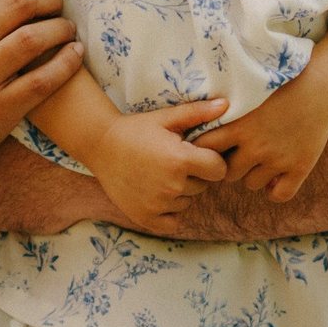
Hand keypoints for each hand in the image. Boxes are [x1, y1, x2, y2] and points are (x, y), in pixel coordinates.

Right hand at [80, 100, 230, 231]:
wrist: (100, 144)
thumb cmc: (136, 128)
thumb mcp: (166, 118)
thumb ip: (198, 113)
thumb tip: (227, 105)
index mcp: (180, 160)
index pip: (219, 170)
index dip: (211, 161)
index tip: (196, 154)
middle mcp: (171, 186)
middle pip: (202, 186)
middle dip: (194, 175)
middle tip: (171, 162)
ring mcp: (157, 204)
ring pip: (186, 202)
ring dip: (179, 192)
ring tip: (159, 174)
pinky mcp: (144, 217)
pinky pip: (172, 222)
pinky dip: (169, 212)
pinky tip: (157, 194)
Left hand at [202, 83, 327, 202]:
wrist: (318, 86)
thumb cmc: (279, 86)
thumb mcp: (246, 94)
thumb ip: (225, 113)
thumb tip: (201, 129)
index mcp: (239, 127)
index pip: (206, 149)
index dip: (205, 151)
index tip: (211, 149)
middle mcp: (256, 146)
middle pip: (228, 173)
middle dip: (231, 166)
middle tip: (241, 155)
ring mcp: (278, 159)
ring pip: (251, 184)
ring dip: (254, 176)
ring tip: (262, 160)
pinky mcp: (299, 167)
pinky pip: (280, 195)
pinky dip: (275, 191)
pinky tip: (277, 178)